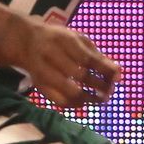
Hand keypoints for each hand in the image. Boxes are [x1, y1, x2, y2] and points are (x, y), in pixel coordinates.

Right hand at [5, 18, 121, 107]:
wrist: (26, 42)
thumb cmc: (59, 39)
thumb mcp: (78, 39)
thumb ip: (97, 55)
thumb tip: (118, 73)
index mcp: (64, 40)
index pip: (88, 58)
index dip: (105, 70)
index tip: (117, 78)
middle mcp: (52, 55)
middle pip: (80, 75)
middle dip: (99, 86)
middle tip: (110, 91)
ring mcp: (44, 72)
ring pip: (69, 92)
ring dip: (89, 99)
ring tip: (101, 99)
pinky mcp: (39, 86)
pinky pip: (59, 101)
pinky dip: (75, 104)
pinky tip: (84, 102)